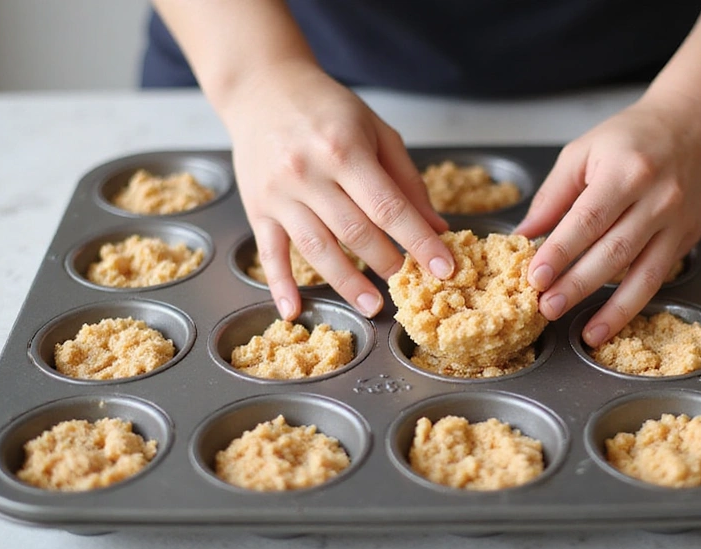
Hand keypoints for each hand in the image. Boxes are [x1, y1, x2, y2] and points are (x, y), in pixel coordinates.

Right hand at [221, 61, 454, 319]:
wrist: (262, 88)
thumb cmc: (326, 109)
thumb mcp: (376, 131)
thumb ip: (407, 180)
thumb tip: (437, 227)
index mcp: (344, 149)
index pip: (389, 207)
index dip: (419, 241)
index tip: (443, 268)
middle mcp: (308, 172)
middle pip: (355, 231)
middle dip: (388, 264)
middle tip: (412, 286)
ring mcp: (279, 193)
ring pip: (316, 248)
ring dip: (346, 283)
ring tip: (373, 306)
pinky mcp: (256, 208)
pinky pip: (269, 253)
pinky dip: (280, 285)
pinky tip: (294, 309)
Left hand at [513, 91, 700, 347]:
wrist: (695, 125)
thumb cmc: (633, 137)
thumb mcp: (584, 151)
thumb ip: (554, 195)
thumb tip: (525, 234)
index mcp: (626, 170)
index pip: (588, 219)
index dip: (561, 251)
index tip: (535, 276)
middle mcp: (657, 197)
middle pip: (613, 251)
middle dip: (578, 284)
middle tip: (547, 307)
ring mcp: (677, 221)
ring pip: (642, 273)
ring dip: (611, 308)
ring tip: (584, 333)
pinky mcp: (688, 237)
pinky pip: (658, 277)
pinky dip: (633, 303)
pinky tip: (610, 320)